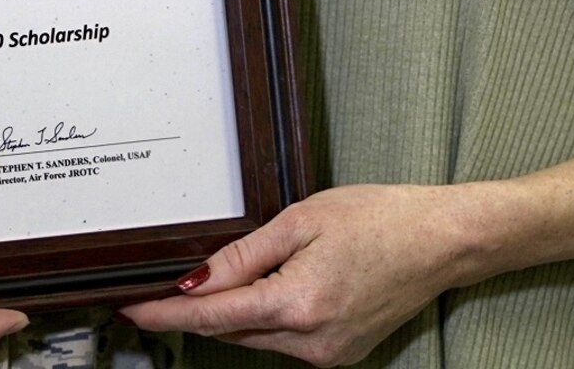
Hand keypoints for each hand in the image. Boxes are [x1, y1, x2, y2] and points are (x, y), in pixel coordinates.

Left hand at [119, 185, 480, 366]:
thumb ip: (243, 255)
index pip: (212, 316)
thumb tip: (194, 280)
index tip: (132, 310)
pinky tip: (276, 286)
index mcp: (298, 305)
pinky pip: (285, 341)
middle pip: (231, 330)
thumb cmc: (379, 218)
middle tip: (166, 285)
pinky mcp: (341, 355)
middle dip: (198, 310)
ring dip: (236, 312)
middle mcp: (312, 342)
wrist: (440, 241)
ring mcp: (329, 355)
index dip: (166, 316)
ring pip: (256, 337)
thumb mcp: (301, 221)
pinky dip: (268, 317)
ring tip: (238, 272)